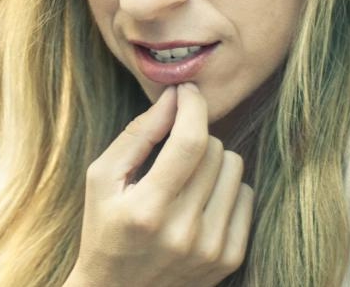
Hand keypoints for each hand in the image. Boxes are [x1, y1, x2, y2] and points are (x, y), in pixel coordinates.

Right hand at [68, 82, 253, 286]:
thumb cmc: (105, 228)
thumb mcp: (103, 177)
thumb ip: (138, 134)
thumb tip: (175, 96)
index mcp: (147, 210)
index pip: (189, 142)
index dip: (193, 106)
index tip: (186, 91)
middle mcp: (184, 232)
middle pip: (215, 149)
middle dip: (195, 134)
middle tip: (173, 147)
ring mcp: (211, 249)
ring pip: (234, 166)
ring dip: (212, 159)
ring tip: (186, 177)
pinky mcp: (229, 259)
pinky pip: (246, 194)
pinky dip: (225, 186)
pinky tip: (201, 199)